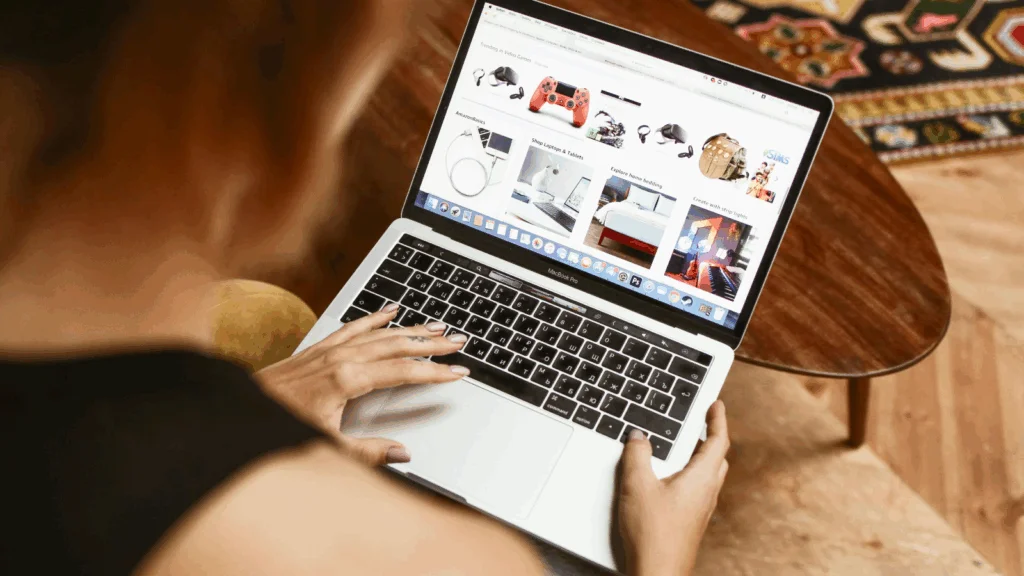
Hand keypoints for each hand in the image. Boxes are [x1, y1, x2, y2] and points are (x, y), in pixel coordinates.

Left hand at [255, 303, 468, 465]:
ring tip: (437, 326)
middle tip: (459, 341)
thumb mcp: (327, 447)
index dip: (434, 371)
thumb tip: (402, 452)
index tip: (458, 371)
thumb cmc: (279, 428)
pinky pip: (354, 325)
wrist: (238, 412)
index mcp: (347, 379)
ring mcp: (329, 349)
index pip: (403, 372)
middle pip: (396, 345)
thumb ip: (368, 451)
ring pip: (379, 332)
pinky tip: (390, 311)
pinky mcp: (318, 348)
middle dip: (430, 343)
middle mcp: (340, 357)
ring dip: (410, 328)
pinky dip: (375, 317)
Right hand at [617, 401, 729, 575]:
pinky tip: (669, 478)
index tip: (716, 404)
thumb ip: (637, 455)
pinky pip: (697, 489)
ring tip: (684, 445)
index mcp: (701, 479)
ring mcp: (701, 509)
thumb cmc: (653, 534)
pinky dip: (690, 474)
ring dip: (701, 456)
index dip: (718, 420)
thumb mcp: (637, 486)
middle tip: (702, 421)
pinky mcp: (691, 521)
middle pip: (717, 457)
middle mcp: (707, 493)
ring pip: (708, 474)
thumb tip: (638, 436)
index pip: (718, 441)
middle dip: (710, 436)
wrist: (658, 573)